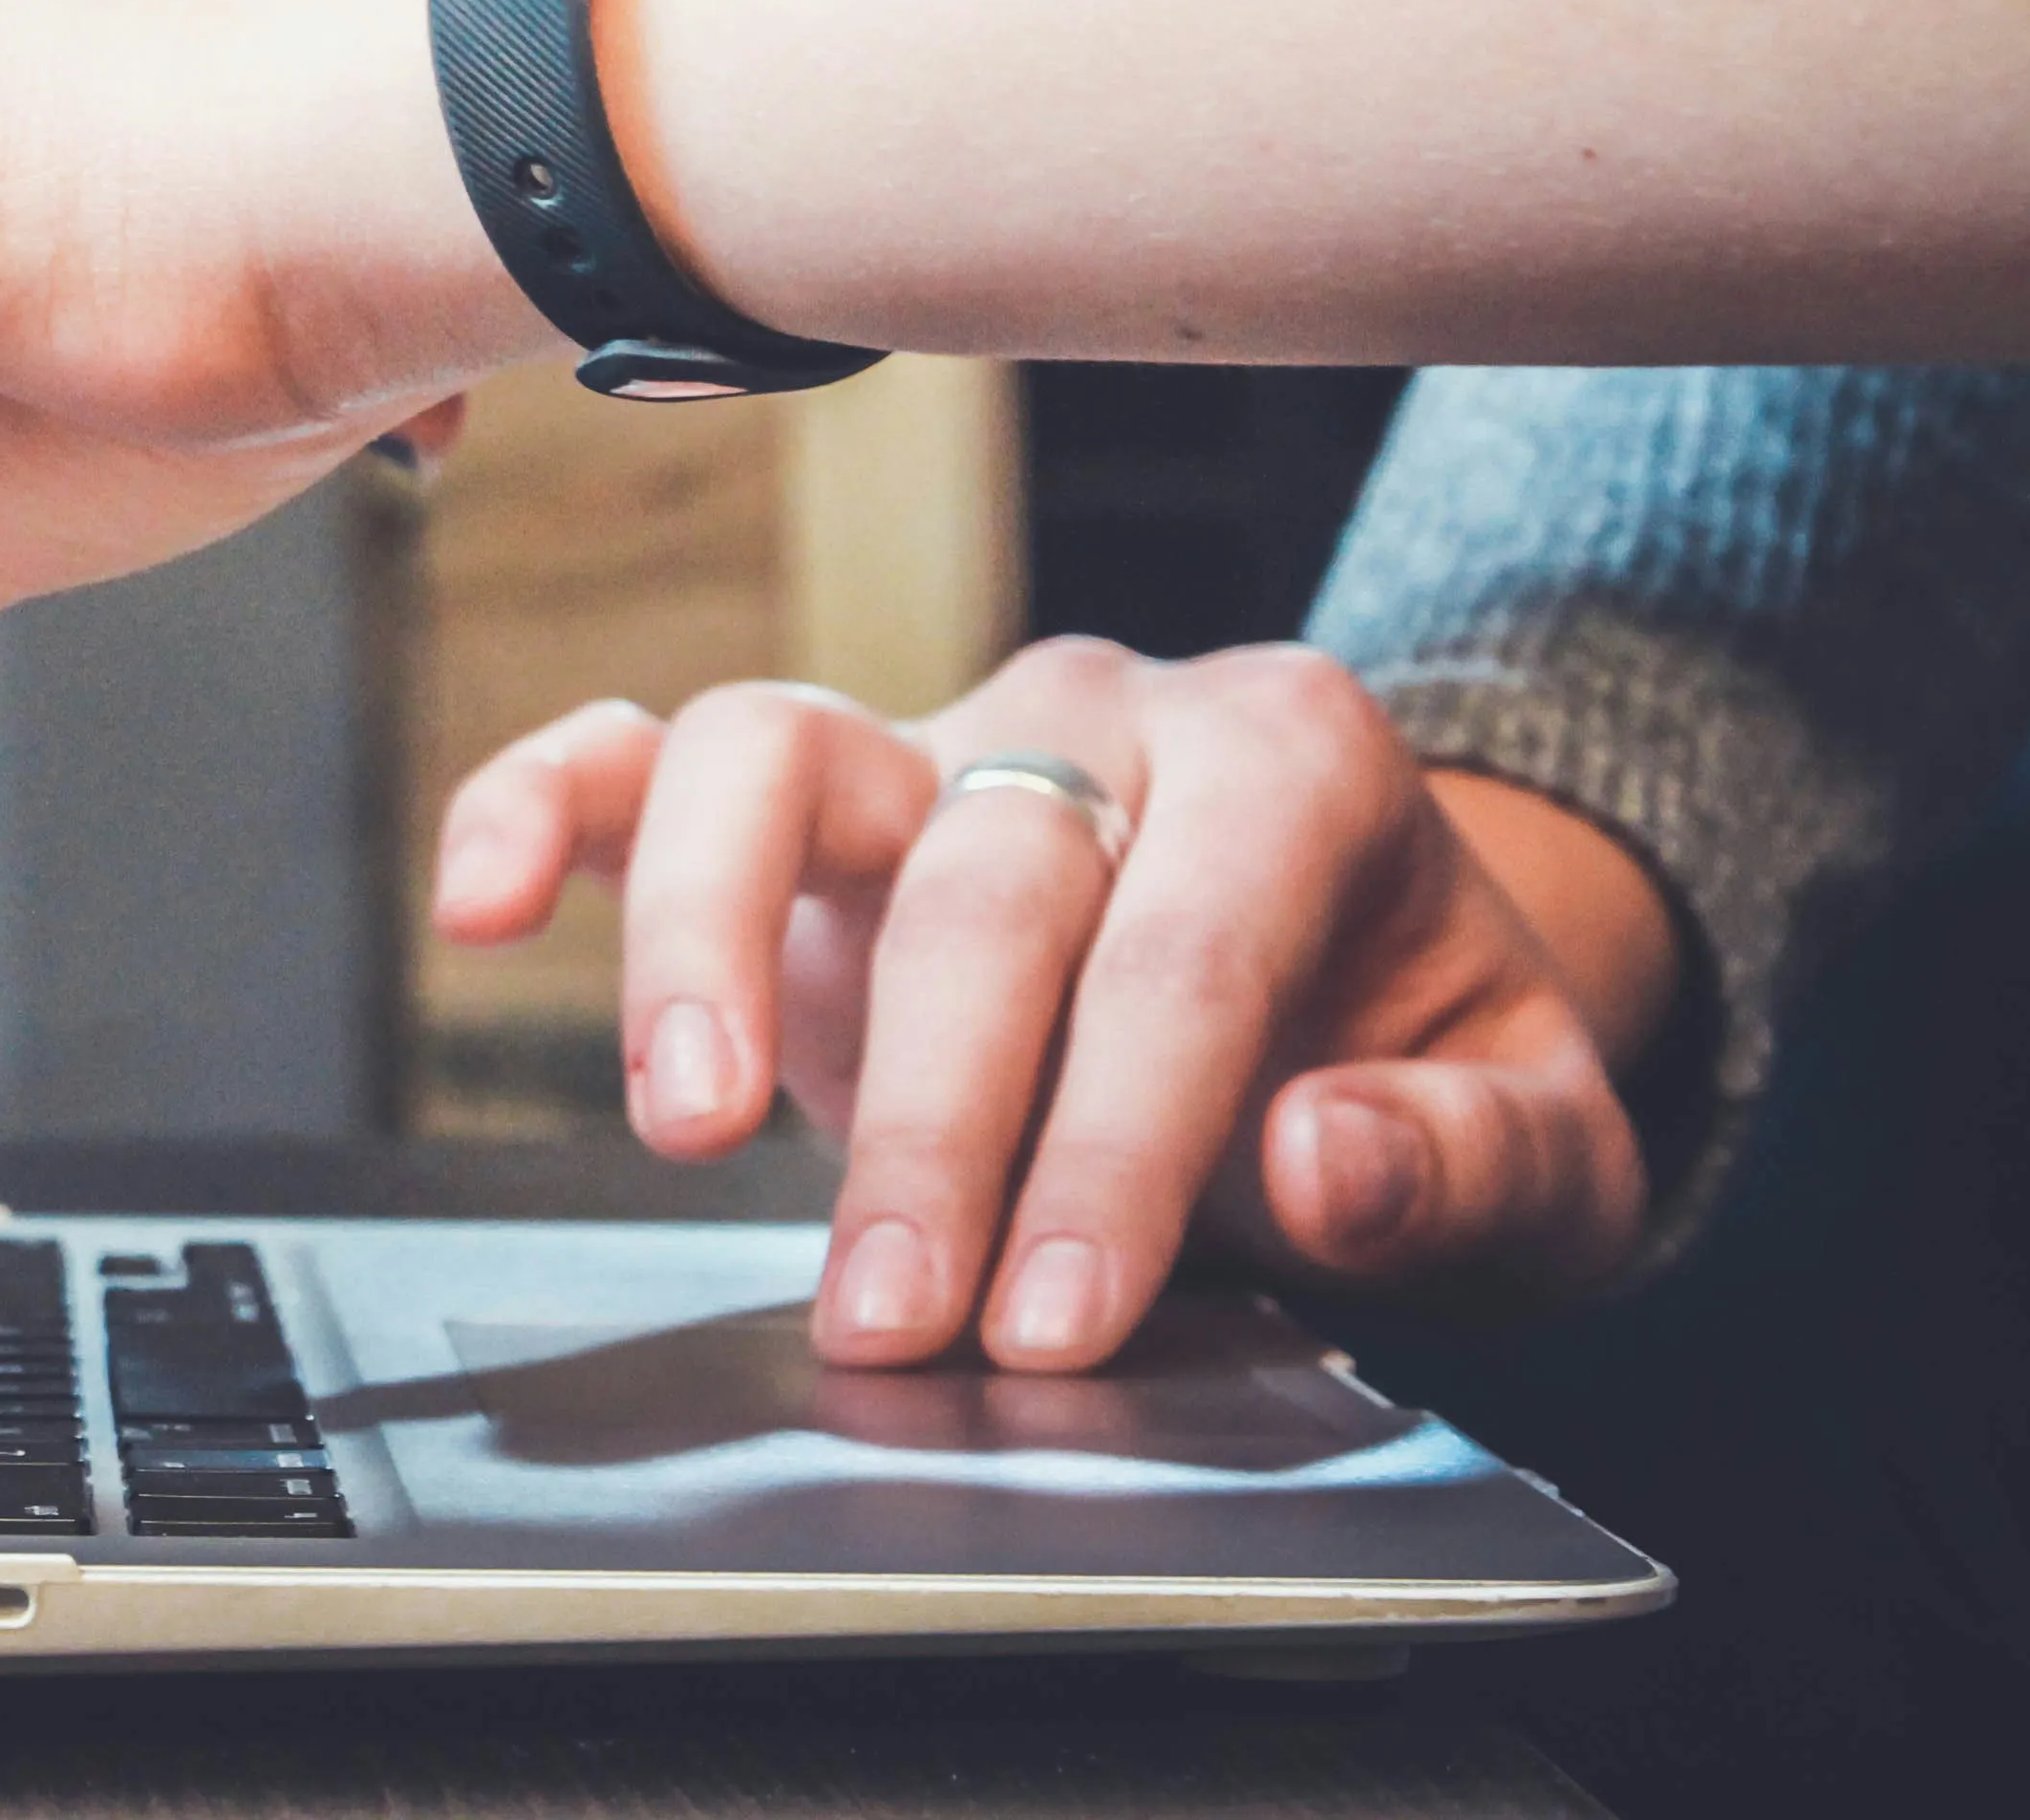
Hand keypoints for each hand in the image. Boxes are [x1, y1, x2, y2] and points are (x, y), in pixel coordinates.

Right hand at [431, 638, 1669, 1370]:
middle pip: (984, 883)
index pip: (1185, 951)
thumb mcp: (1548, 1142)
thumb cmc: (1424, 1061)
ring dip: (706, 938)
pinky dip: (543, 805)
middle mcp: (1094, 715)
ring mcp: (930, 741)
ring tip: (686, 1123)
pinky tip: (482, 906)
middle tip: (897, 1313)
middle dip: (934, 1118)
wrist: (1362, 987)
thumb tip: (1320, 1154)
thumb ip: (1463, 1159)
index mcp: (1292, 758)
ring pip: (775, 752)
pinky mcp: (804, 801)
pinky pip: (641, 752)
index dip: (1117, 1143)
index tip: (1064, 1315)